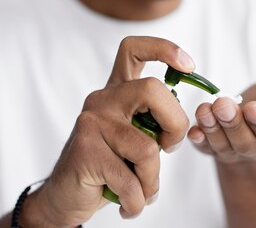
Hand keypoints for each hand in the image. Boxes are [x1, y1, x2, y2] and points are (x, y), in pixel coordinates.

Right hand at [24, 37, 192, 226]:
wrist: (66, 196)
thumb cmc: (107, 168)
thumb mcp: (134, 140)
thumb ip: (152, 124)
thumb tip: (182, 125)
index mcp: (116, 91)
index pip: (134, 49)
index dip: (164, 49)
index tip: (190, 66)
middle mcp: (102, 99)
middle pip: (152, 89)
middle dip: (175, 124)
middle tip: (169, 148)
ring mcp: (92, 122)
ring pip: (147, 147)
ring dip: (152, 181)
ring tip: (142, 192)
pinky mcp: (86, 149)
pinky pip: (130, 180)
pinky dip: (137, 201)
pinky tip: (128, 206)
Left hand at [187, 67, 255, 163]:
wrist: (247, 121)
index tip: (253, 108)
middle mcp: (254, 148)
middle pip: (244, 142)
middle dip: (232, 123)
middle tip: (222, 105)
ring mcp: (231, 151)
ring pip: (222, 145)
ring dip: (212, 128)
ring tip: (204, 110)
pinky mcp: (211, 149)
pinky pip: (204, 148)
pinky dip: (198, 140)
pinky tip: (192, 130)